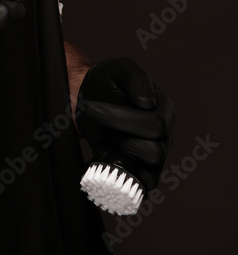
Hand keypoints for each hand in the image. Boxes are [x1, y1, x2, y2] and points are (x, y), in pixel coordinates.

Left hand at [76, 57, 174, 191]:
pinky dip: (120, 177)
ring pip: (147, 171)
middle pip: (153, 152)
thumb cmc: (108, 82)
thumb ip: (136, 79)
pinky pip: (140, 185)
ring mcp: (154, 155)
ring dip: (118, 155)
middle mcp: (164, 135)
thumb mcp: (120, 69)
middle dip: (118, 138)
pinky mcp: (140, 170)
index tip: (94, 108)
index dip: (121, 119)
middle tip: (95, 123)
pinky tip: (100, 160)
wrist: (89, 97)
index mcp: (164, 110)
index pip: (154, 126)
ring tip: (100, 139)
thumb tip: (146, 103)